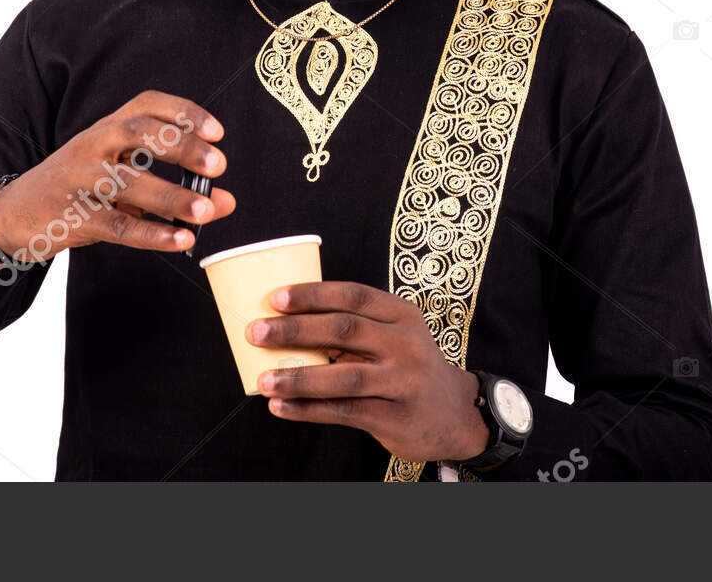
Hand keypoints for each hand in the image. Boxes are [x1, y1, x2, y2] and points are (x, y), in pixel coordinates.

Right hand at [0, 90, 236, 268]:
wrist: (13, 214)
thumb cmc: (81, 187)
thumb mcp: (122, 175)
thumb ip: (176, 185)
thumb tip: (227, 201)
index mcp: (106, 127)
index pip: (146, 105)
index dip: (184, 113)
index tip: (217, 132)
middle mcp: (93, 145)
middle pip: (138, 132)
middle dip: (181, 146)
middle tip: (218, 165)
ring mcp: (80, 180)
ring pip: (128, 183)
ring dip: (171, 197)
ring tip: (206, 211)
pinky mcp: (73, 217)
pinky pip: (118, 225)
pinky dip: (152, 234)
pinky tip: (182, 240)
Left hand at [246, 281, 489, 463]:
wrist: (456, 414)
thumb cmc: (409, 368)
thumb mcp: (396, 336)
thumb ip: (355, 329)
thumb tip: (287, 327)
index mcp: (402, 314)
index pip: (353, 295)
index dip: (313, 295)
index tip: (275, 299)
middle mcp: (406, 344)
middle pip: (344, 331)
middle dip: (295, 330)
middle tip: (255, 332)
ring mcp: (403, 382)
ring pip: (343, 377)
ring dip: (298, 378)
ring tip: (263, 380)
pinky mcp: (396, 418)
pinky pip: (345, 412)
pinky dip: (308, 410)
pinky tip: (281, 407)